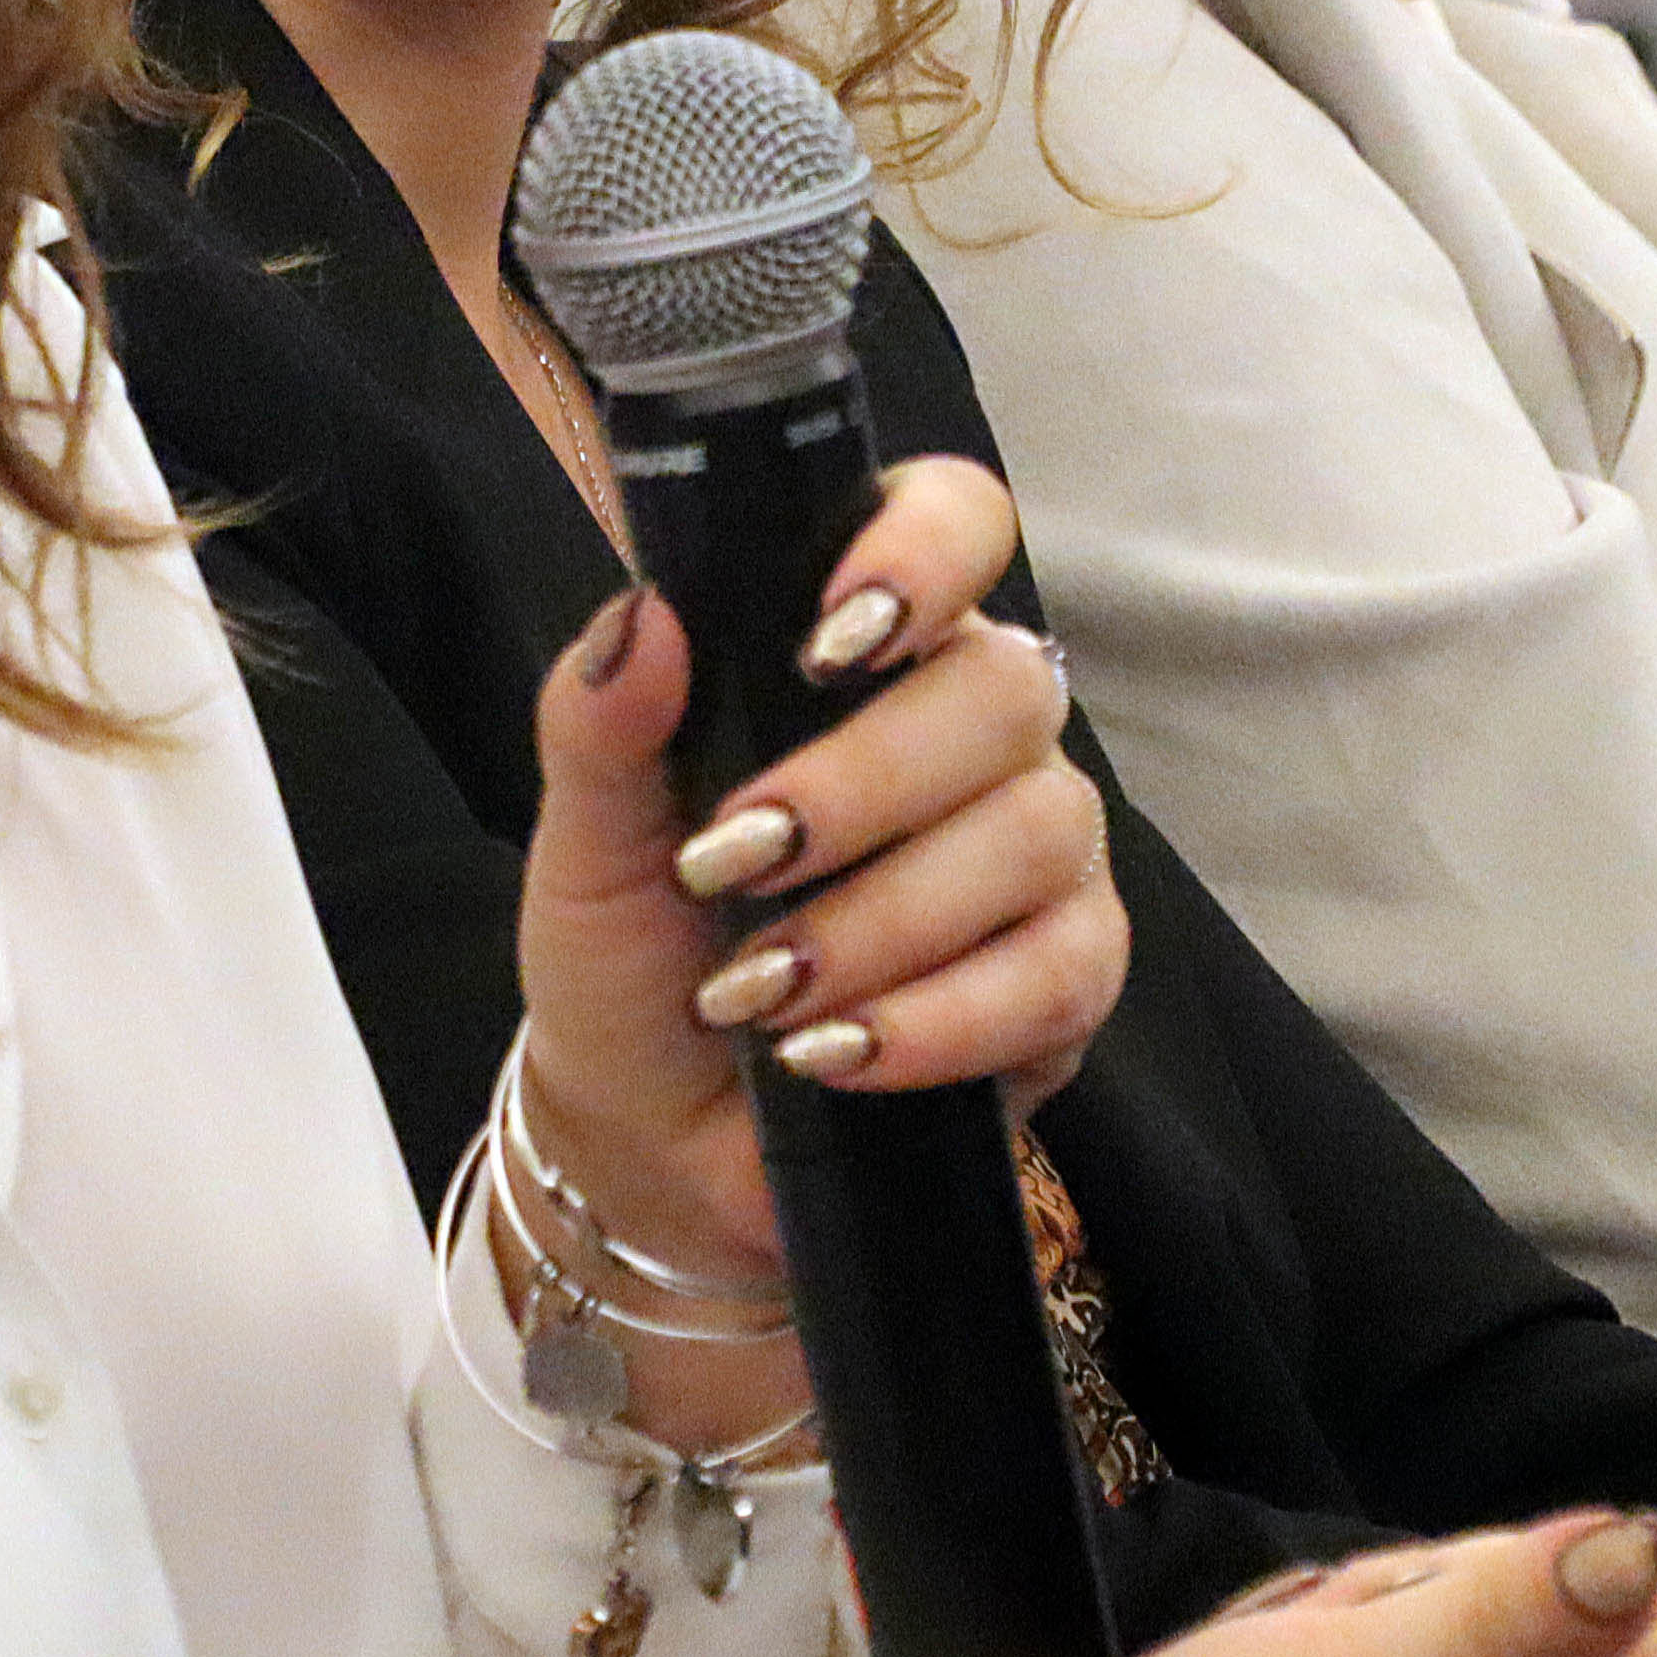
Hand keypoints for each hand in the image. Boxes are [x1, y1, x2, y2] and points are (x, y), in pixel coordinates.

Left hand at [510, 455, 1120, 1290]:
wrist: (657, 1135)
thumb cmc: (636, 955)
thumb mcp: (585, 842)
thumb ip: (599, 723)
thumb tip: (644, 616)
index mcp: (868, 646)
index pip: (957, 520)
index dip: (924, 550)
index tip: (829, 635)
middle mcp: (978, 727)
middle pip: (999, 690)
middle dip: (861, 786)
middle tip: (731, 864)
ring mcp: (1042, 849)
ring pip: (1031, 833)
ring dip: (880, 921)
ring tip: (758, 993)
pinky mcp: (1071, 976)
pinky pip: (1057, 974)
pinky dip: (934, 1020)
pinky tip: (834, 1055)